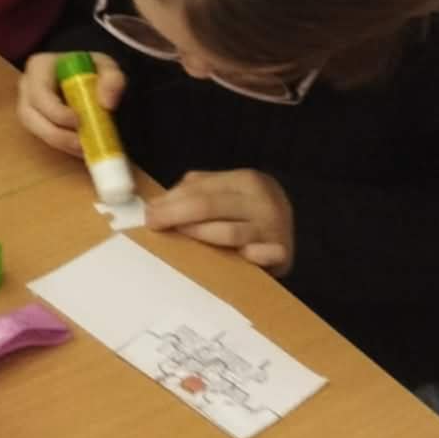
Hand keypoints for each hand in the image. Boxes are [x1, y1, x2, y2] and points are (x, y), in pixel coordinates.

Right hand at [16, 51, 126, 154]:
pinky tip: (83, 150)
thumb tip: (107, 103)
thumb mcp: (106, 66)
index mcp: (39, 67)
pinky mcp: (35, 122)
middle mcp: (27, 87)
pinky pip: (43, 138)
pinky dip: (64, 147)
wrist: (85, 75)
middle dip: (56, 134)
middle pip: (30, 116)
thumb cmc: (90, 69)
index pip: (39, 93)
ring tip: (85, 149)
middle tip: (82, 144)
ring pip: (36, 131)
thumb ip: (112, 80)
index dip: (55, 111)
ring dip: (61, 143)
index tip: (78, 121)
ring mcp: (28, 106)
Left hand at [148, 169, 295, 274]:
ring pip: (228, 233)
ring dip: (199, 236)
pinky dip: (246, 256)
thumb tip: (157, 204)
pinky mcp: (282, 254)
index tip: (149, 213)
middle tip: (154, 224)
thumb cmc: (246, 208)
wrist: (289, 222)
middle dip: (176, 216)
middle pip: (209, 208)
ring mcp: (274, 228)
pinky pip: (260, 257)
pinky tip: (231, 256)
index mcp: (247, 181)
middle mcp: (263, 201)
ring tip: (178, 238)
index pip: (200, 190)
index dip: (171, 202)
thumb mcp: (224, 190)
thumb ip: (193, 191)